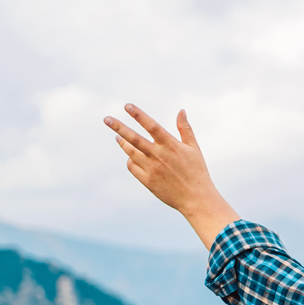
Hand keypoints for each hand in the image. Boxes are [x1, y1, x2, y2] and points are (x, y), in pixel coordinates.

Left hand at [105, 105, 240, 248]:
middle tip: (106, 119)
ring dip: (122, 142)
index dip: (139, 115)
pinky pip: (132, 166)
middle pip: (134, 138)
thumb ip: (185, 129)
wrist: (196, 198)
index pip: (152, 126)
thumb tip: (181, 111)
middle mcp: (159, 156)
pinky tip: (131, 156)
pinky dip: (130, 159)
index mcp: (171, 146)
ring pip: (130, 152)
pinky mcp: (147, 181)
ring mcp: (151, 169)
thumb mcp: (194, 149)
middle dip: (119, 127)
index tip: (127, 106)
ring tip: (117, 136)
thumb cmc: (197, 172)